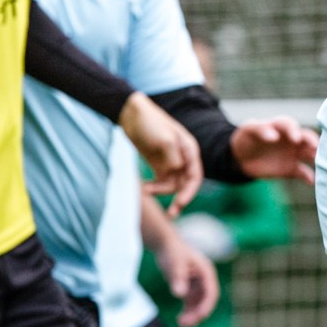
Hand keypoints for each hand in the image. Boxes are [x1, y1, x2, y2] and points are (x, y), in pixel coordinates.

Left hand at [118, 94, 201, 211]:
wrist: (131, 112)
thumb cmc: (150, 122)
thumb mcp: (164, 139)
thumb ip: (173, 158)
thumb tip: (176, 173)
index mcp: (190, 150)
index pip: (195, 176)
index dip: (190, 192)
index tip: (180, 203)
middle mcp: (183, 158)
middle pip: (186, 184)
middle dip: (179, 199)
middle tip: (171, 214)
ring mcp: (170, 161)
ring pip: (172, 185)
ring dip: (161, 191)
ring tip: (145, 190)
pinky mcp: (158, 164)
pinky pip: (160, 182)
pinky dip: (154, 187)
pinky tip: (144, 187)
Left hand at [152, 224, 220, 326]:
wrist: (165, 244)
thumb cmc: (171, 251)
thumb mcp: (174, 263)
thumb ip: (178, 278)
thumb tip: (179, 294)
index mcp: (206, 272)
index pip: (211, 293)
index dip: (206, 306)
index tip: (199, 316)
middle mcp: (205, 280)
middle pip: (206, 301)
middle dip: (198, 314)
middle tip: (185, 324)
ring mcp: (198, 284)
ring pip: (199, 304)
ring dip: (193, 315)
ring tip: (181, 324)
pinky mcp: (190, 287)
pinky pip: (191, 303)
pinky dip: (187, 311)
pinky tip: (180, 320)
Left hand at [229, 116, 317, 181]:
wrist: (241, 158)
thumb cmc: (246, 138)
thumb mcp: (248, 130)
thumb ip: (260, 129)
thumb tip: (274, 137)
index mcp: (281, 127)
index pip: (290, 125)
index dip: (294, 131)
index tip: (295, 139)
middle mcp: (292, 139)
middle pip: (307, 138)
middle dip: (313, 143)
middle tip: (316, 149)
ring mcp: (294, 154)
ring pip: (309, 154)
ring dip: (317, 158)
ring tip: (322, 164)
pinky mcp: (292, 169)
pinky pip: (303, 173)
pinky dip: (309, 177)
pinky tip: (312, 181)